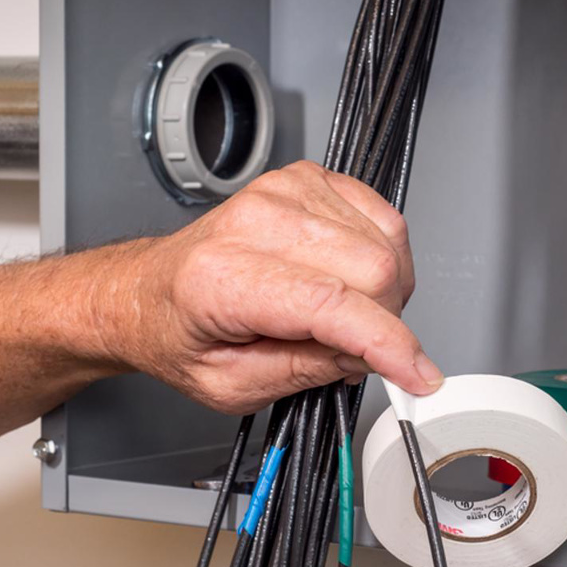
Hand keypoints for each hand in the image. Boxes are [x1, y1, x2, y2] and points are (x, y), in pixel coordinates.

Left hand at [98, 160, 441, 413]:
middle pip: (372, 269)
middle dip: (386, 322)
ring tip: (345, 316)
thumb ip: (306, 372)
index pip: (332, 304)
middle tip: (357, 351)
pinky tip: (352, 280)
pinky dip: (384, 256)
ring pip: (385, 243)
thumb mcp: (231, 386)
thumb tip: (369, 357)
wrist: (147, 292)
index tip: (420, 375)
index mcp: (224, 279)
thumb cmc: (181, 335)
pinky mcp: (305, 179)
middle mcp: (254, 222)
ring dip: (386, 292)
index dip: (389, 344)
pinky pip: (381, 216)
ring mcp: (282, 192)